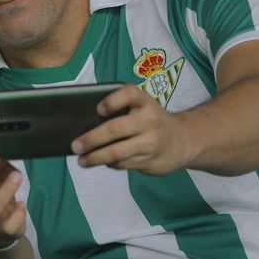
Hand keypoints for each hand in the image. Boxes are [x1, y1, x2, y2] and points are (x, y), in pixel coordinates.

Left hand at [73, 85, 191, 174]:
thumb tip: (85, 125)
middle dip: (91, 139)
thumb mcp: (142, 108)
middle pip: (115, 129)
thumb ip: (120, 111)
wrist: (183, 140)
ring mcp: (150, 142)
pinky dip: (109, 163)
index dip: (112, 101)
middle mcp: (149, 120)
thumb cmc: (150, 120)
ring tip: (82, 160)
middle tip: (75, 145)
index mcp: (144, 102)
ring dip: (95, 158)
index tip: (98, 110)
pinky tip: (101, 162)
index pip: (128, 94)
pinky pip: (123, 164)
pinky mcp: (150, 160)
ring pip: (117, 152)